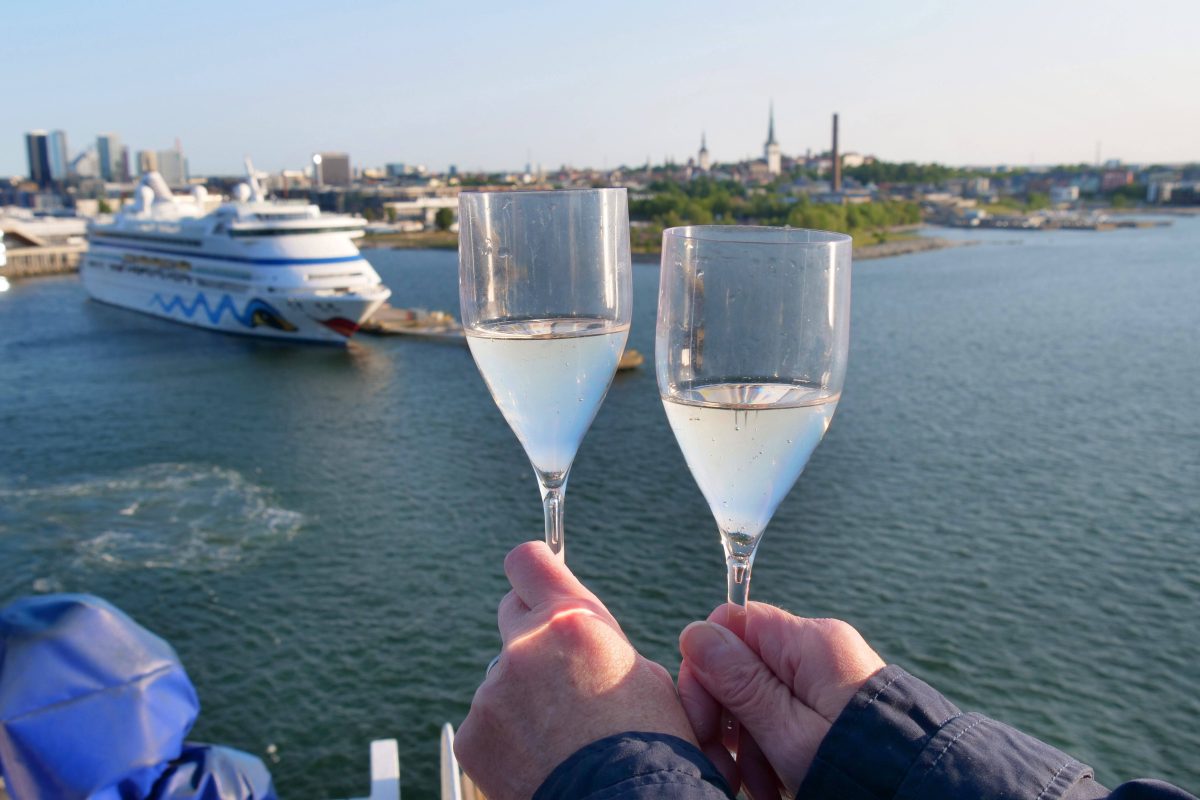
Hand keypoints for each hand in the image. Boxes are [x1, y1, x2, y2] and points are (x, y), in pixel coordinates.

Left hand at [454, 542, 696, 799]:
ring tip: (562, 736)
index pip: (527, 561)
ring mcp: (492, 693)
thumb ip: (600, 640)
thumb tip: (581, 635)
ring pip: (505, 677)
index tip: (539, 578)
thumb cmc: (651, 747)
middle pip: (512, 613)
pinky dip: (508, 735)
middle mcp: (524, 649)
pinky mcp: (473, 735)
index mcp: (571, 622)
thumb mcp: (645, 675)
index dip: (535, 569)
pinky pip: (488, 720)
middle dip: (534, 634)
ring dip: (525, 694)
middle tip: (562, 671)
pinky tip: (541, 757)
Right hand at [678, 602, 884, 798]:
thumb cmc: (856, 768)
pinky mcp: (835, 705)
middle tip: (726, 769)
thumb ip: (739, 682)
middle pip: (743, 664)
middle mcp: (819, 651)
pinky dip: (773, 750)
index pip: (731, 623)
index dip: (705, 667)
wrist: (924, 798)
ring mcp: (828, 678)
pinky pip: (786, 715)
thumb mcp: (786, 731)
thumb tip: (695, 632)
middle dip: (727, 718)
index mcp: (809, 643)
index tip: (703, 719)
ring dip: (749, 745)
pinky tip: (775, 785)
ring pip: (761, 696)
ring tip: (759, 789)